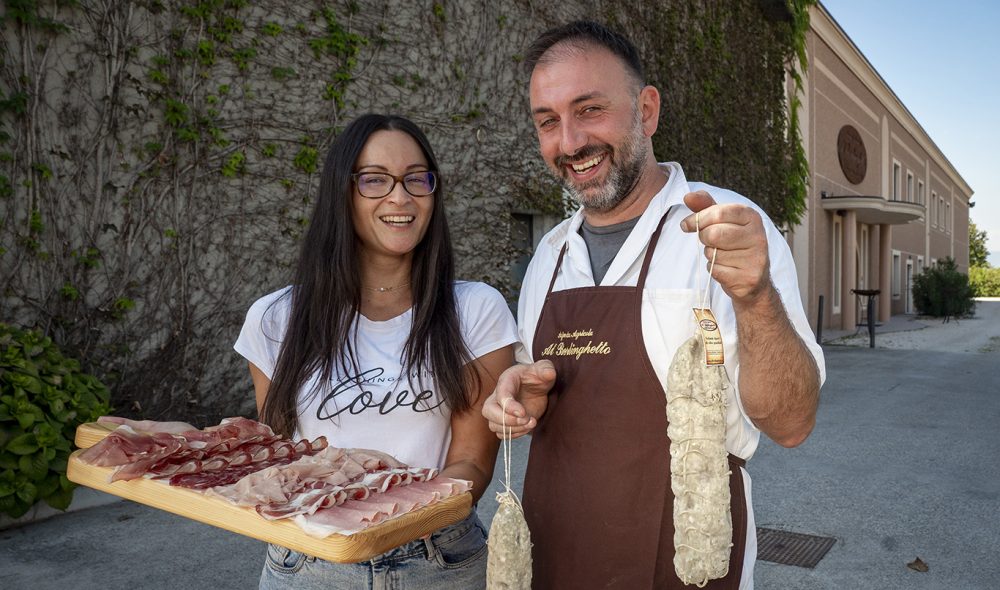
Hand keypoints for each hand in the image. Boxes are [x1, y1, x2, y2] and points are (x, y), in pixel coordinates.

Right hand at [481, 361, 555, 439]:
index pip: (500, 395)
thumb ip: (545, 369)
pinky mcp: (506, 422)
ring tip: (531, 423)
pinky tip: (528, 427)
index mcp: (506, 381)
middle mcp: (497, 396)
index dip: (509, 406)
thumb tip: (549, 373)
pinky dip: (515, 434)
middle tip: (526, 419)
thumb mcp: (543, 369)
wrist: (535, 386)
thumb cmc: (536, 376)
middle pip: (488, 411)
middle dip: (506, 420)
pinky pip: (502, 434)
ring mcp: (499, 411)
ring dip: (513, 429)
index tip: (523, 413)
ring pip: (494, 425)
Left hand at [680, 190, 770, 304]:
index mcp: (751, 217)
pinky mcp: (749, 277)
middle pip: (713, 233)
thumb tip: (688, 196)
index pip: (718, 213)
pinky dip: (715, 270)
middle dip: (704, 238)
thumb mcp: (722, 221)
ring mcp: (755, 257)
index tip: (687, 225)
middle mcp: (757, 235)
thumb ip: (705, 206)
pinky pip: (716, 271)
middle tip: (710, 242)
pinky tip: (727, 269)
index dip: (698, 219)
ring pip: (714, 254)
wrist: (753, 279)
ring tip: (724, 256)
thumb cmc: (734, 245)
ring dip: (711, 256)